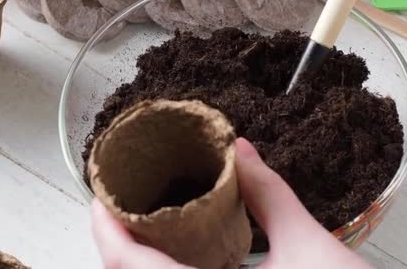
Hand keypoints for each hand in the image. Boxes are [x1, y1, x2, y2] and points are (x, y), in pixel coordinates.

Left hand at [91, 138, 370, 268]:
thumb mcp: (308, 244)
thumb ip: (270, 193)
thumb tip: (241, 149)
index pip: (129, 266)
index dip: (105, 229)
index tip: (99, 195)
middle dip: (116, 243)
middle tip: (119, 203)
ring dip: (135, 260)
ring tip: (139, 223)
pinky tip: (175, 254)